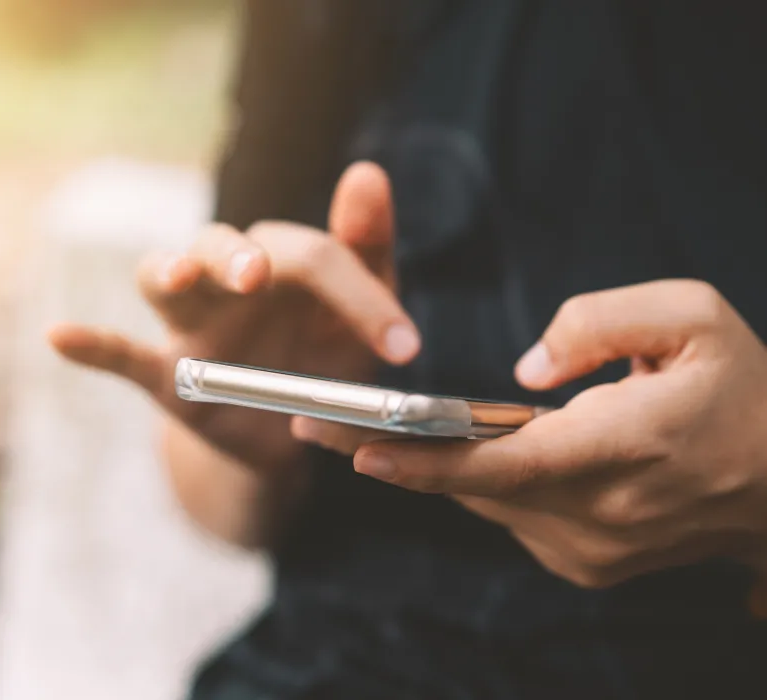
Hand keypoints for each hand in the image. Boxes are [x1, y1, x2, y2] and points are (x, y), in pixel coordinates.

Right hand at [48, 162, 419, 471]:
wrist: (293, 434)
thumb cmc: (329, 357)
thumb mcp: (363, 312)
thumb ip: (367, 246)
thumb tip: (368, 170)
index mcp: (281, 262)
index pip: (311, 258)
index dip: (360, 297)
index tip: (406, 348)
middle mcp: (228, 281)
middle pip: (216, 245)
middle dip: (233, 256)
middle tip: (256, 276)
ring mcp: (190, 325)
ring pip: (160, 278)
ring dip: (166, 273)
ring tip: (175, 277)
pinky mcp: (164, 373)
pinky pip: (120, 355)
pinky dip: (91, 346)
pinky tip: (58, 335)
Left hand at [295, 280, 766, 592]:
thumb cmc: (741, 389)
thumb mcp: (692, 316)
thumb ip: (599, 321)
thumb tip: (525, 368)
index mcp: (627, 450)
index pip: (507, 463)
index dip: (429, 459)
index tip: (360, 448)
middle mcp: (601, 516)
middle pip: (472, 487)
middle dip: (391, 454)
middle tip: (315, 424)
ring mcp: (592, 552)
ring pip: (483, 503)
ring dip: (428, 468)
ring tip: (365, 429)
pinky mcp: (585, 565)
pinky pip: (508, 517)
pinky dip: (477, 483)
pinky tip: (453, 451)